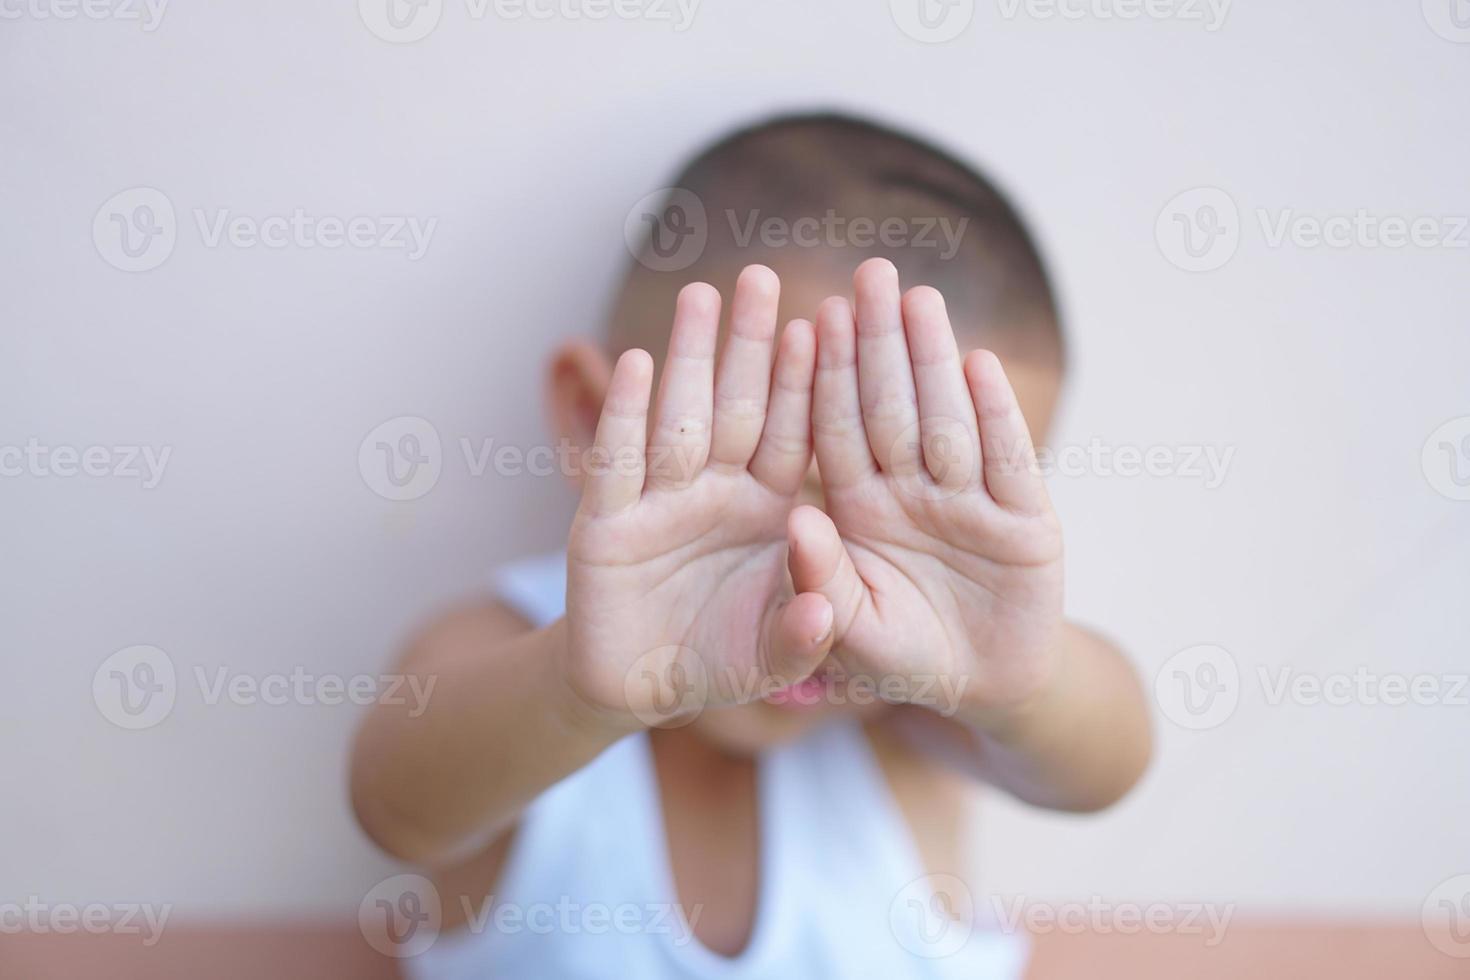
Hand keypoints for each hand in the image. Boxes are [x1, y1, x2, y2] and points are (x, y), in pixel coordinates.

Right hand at [564, 265, 834, 727]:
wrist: (633, 687)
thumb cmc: (717, 661)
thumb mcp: (771, 658)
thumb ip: (802, 637)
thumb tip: (825, 613)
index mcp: (768, 512)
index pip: (790, 437)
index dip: (802, 384)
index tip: (821, 326)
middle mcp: (716, 493)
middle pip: (736, 408)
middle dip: (748, 345)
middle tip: (763, 276)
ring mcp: (659, 502)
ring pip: (678, 418)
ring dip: (689, 357)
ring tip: (702, 294)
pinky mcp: (604, 523)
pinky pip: (617, 463)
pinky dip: (624, 416)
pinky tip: (635, 363)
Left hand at [788, 259, 1063, 721]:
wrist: (984, 687)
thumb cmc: (903, 656)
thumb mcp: (852, 631)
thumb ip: (821, 579)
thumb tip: (797, 519)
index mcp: (861, 510)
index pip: (840, 431)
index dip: (831, 375)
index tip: (816, 316)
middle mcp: (912, 492)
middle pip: (893, 408)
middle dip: (881, 343)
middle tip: (869, 274)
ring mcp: (970, 502)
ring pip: (948, 421)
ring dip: (934, 361)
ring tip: (920, 299)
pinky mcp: (1026, 522)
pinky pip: (1009, 463)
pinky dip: (996, 418)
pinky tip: (979, 366)